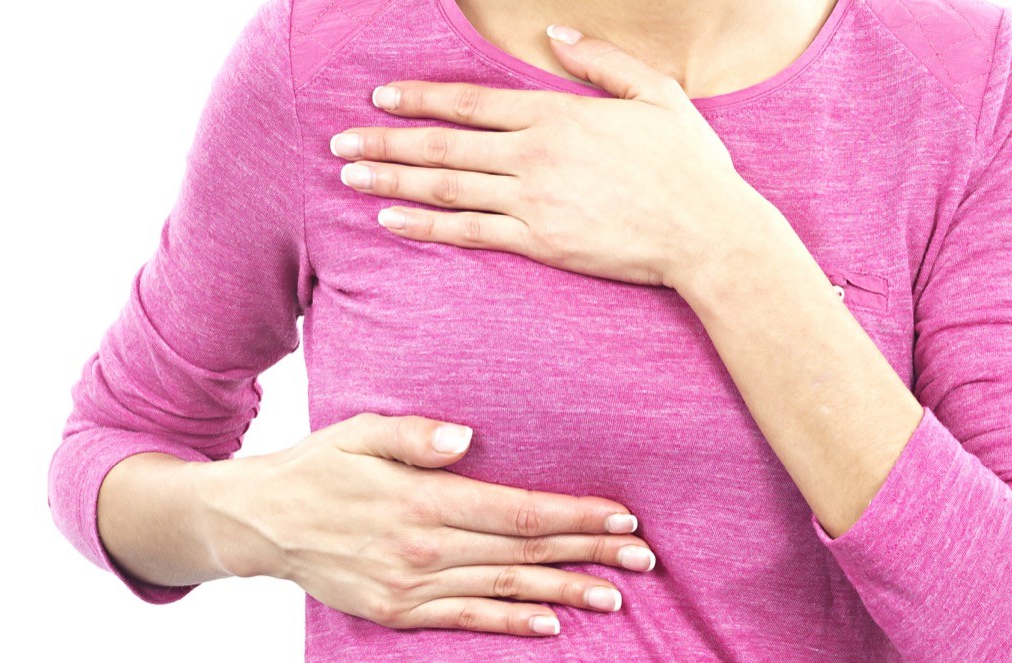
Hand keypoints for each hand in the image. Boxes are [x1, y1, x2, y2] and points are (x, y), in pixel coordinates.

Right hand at [202, 412, 655, 636]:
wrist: (260, 523)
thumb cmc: (317, 468)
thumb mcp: (359, 433)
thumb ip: (414, 436)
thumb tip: (465, 440)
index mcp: (422, 500)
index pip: (517, 511)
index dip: (574, 516)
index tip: (621, 517)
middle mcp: (424, 549)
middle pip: (523, 553)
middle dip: (589, 554)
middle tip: (643, 558)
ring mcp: (411, 587)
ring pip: (505, 591)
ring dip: (565, 593)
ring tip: (615, 596)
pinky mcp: (397, 611)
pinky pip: (466, 620)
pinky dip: (511, 624)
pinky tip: (550, 625)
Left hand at [330, 25, 780, 292]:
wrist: (708, 231)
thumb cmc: (688, 164)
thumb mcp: (655, 93)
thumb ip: (600, 60)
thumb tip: (555, 33)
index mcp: (556, 114)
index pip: (470, 101)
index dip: (420, 98)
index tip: (381, 98)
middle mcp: (533, 154)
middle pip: (443, 144)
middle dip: (386, 141)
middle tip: (340, 142)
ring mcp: (532, 200)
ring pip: (446, 187)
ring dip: (393, 180)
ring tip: (350, 177)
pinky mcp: (539, 243)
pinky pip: (470, 232)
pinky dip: (426, 227)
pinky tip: (391, 221)